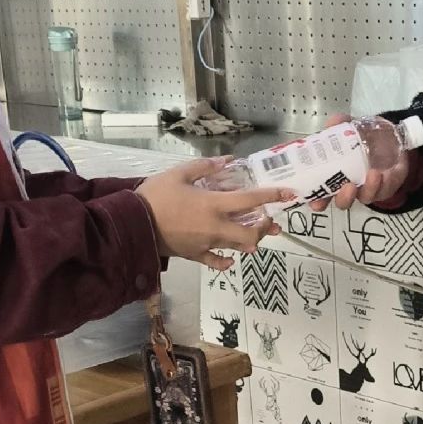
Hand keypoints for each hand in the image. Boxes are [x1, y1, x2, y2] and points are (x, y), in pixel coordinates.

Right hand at [136, 158, 291, 270]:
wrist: (132, 225)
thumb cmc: (156, 196)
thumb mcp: (179, 173)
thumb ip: (205, 167)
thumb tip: (227, 161)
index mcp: (213, 204)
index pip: (250, 200)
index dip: (272, 196)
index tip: (289, 194)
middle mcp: (215, 227)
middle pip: (250, 233)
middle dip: (264, 228)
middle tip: (268, 220)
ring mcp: (206, 244)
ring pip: (237, 248)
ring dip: (250, 242)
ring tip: (257, 236)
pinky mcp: (194, 255)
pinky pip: (215, 262)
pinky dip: (225, 260)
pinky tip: (230, 256)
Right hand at [310, 114, 413, 211]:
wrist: (387, 138)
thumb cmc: (361, 137)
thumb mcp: (348, 127)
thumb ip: (339, 124)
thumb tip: (333, 122)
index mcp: (334, 175)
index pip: (322, 194)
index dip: (317, 201)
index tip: (317, 202)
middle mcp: (350, 186)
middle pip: (343, 202)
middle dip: (344, 198)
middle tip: (348, 187)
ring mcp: (368, 188)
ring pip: (366, 197)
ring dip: (369, 188)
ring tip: (373, 174)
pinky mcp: (387, 186)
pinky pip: (385, 190)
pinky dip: (384, 183)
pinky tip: (384, 174)